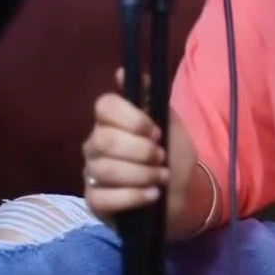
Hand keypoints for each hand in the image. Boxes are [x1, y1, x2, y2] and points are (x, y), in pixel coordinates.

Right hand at [82, 69, 169, 222]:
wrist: (182, 192)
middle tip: (161, 157)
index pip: (104, 106)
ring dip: (141, 175)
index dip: (132, 119)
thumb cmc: (173, 153)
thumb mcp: (169, 121)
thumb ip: (149, 95)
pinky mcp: (94, 202)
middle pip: (105, 140)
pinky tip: (152, 195)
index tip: (157, 132)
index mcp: (111, 120)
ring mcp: (92, 173)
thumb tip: (120, 71)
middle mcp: (95, 144)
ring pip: (105, 170)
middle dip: (139, 150)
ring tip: (162, 177)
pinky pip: (103, 198)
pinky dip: (132, 196)